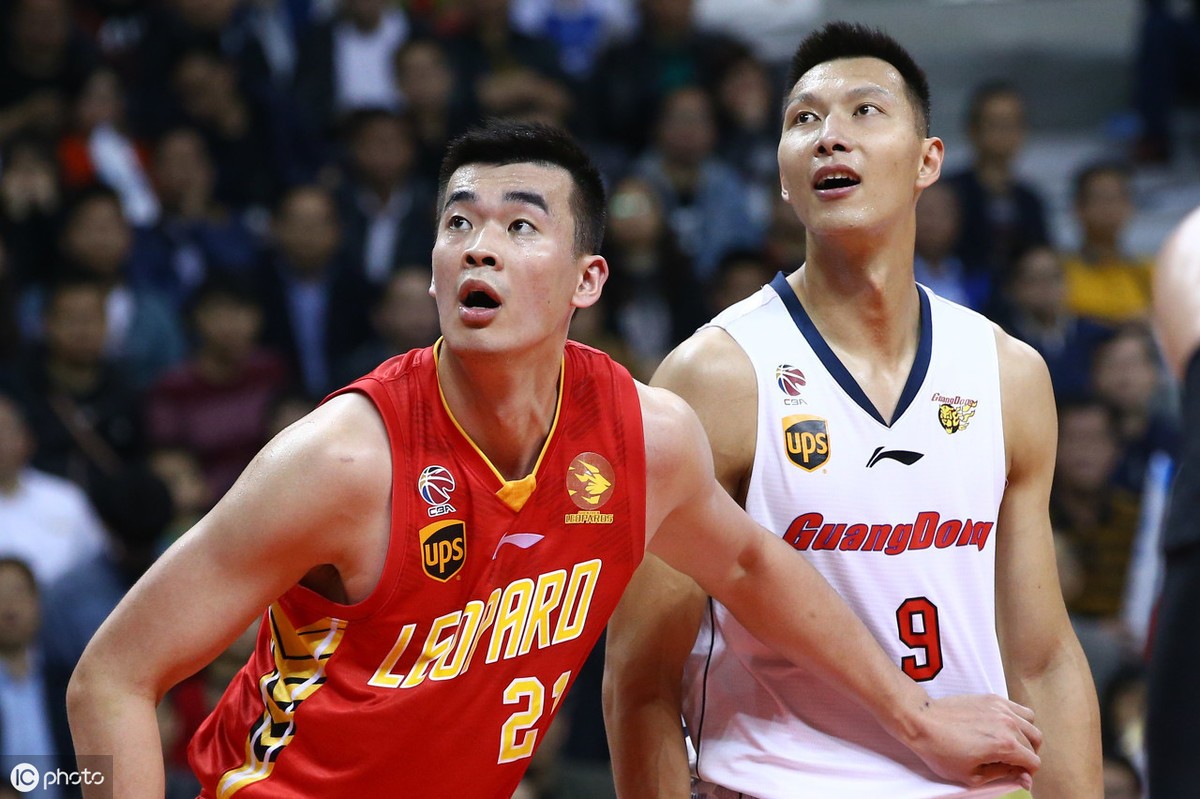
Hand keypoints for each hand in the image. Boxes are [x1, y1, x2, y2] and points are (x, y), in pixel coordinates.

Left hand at [900, 694, 1040, 789]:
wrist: (922, 721)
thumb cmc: (941, 750)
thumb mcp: (972, 775)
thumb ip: (1003, 775)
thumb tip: (1024, 778)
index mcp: (1005, 745)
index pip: (1033, 762)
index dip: (1026, 772)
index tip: (1016, 774)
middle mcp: (1008, 724)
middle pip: (1034, 743)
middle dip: (1027, 755)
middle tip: (1011, 761)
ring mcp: (1001, 708)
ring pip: (1030, 723)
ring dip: (1026, 736)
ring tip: (1010, 743)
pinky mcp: (992, 698)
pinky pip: (1017, 708)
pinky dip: (1018, 719)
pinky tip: (1003, 727)